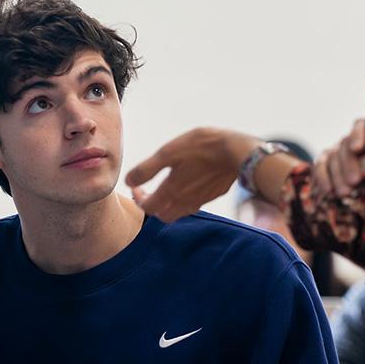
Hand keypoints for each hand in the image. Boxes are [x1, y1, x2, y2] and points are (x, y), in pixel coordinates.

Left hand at [126, 127, 259, 222]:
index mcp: (171, 192)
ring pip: (178, 213)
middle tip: (148, 192)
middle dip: (152, 206)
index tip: (137, 187)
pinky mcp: (213, 195)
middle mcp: (185, 202)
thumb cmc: (201, 148)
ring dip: (167, 205)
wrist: (236, 151)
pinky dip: (183, 201)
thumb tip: (128, 181)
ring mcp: (200, 201)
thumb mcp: (168, 153)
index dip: (138, 199)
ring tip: (165, 189)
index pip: (148, 207)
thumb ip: (146, 169)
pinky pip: (193, 205)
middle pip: (163, 215)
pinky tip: (186, 185)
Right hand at [313, 119, 364, 198]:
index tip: (357, 148)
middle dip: (349, 163)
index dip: (357, 134)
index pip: (360, 126)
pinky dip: (323, 177)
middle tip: (355, 181)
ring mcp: (336, 149)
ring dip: (337, 176)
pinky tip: (329, 190)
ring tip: (345, 193)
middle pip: (345, 145)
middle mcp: (351, 140)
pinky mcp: (325, 161)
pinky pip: (320, 165)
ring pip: (333, 157)